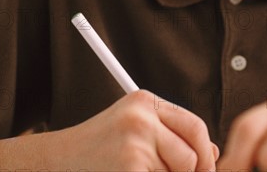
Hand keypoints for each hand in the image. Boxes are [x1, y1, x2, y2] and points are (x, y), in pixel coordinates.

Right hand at [49, 90, 218, 170]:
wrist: (52, 161)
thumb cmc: (96, 150)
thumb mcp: (134, 130)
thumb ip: (171, 137)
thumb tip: (214, 153)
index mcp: (145, 101)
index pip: (195, 125)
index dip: (206, 152)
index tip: (206, 169)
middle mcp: (141, 117)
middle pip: (192, 153)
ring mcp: (134, 143)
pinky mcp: (129, 168)